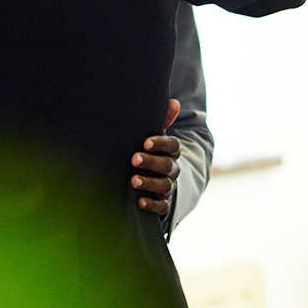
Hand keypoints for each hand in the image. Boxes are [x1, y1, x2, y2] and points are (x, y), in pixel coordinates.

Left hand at [131, 99, 181, 215]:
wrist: (154, 178)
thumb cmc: (149, 152)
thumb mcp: (153, 136)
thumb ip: (163, 120)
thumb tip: (174, 101)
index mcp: (171, 152)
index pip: (173, 146)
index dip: (161, 144)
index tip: (145, 142)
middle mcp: (172, 169)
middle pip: (168, 165)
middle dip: (151, 162)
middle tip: (134, 158)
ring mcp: (168, 186)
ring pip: (165, 186)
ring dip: (150, 183)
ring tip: (133, 180)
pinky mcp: (163, 203)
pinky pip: (162, 206)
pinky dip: (152, 204)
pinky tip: (139, 202)